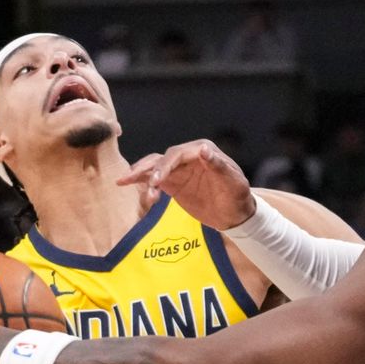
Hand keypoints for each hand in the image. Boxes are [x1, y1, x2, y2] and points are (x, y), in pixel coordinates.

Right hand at [117, 140, 255, 230]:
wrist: (236, 215)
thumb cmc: (238, 196)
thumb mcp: (233, 182)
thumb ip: (218, 166)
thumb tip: (203, 149)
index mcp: (203, 150)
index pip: (178, 154)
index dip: (165, 166)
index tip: (157, 181)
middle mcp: (188, 156)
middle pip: (162, 159)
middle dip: (148, 170)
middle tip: (136, 181)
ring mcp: (179, 170)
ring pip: (154, 168)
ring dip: (142, 176)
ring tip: (126, 184)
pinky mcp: (173, 184)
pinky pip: (154, 181)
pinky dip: (144, 185)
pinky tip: (133, 190)